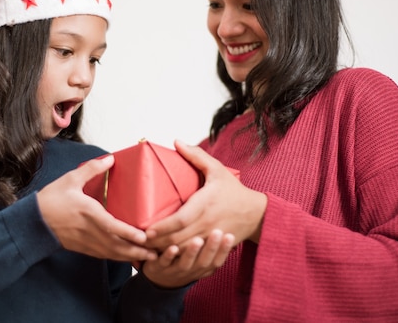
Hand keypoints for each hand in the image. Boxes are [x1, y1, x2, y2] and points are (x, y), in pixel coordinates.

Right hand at [37, 155, 156, 261]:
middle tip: (156, 253)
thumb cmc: (51, 200)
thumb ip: (92, 169)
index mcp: (88, 213)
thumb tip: (110, 158)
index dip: (129, 233)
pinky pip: (104, 255)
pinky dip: (118, 258)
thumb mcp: (70, 179)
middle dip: (137, 251)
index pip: (112, 226)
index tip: (144, 237)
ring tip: (148, 258)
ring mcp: (86, 242)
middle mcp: (89, 231)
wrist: (32, 222)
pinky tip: (128, 257)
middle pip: (116, 245)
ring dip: (130, 257)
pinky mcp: (83, 248)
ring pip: (112, 254)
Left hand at [141, 229, 234, 287]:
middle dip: (211, 247)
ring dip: (192, 252)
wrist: (159, 277)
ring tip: (197, 240)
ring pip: (186, 263)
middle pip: (204, 261)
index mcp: (203, 266)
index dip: (224, 250)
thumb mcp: (198, 253)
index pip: (217, 260)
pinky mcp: (159, 268)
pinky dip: (169, 256)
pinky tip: (173, 248)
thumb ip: (209, 242)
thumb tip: (228, 227)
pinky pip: (165, 263)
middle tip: (217, 232)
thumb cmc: (183, 259)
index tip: (230, 235)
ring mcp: (176, 271)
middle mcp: (192, 270)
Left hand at [145, 141, 267, 251]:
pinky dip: (179, 256)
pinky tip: (167, 255)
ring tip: (150, 249)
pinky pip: (194, 254)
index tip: (147, 229)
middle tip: (140, 241)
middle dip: (158, 242)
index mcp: (206, 203)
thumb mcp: (217, 169)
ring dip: (166, 251)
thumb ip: (196, 156)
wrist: (257, 213)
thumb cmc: (234, 190)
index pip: (180, 220)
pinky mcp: (213, 245)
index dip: (163, 227)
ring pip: (184, 249)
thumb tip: (176, 142)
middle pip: (178, 238)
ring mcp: (211, 236)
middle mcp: (207, 222)